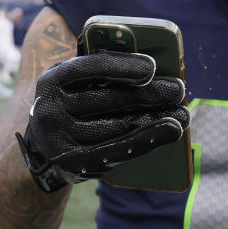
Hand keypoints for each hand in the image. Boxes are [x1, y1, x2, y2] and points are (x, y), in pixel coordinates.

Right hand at [15, 52, 189, 191]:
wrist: (43, 147)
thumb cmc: (72, 102)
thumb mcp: (75, 82)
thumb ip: (101, 70)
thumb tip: (151, 65)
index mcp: (52, 80)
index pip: (88, 68)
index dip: (121, 66)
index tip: (152, 67)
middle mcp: (51, 110)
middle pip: (109, 99)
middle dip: (150, 93)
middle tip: (178, 89)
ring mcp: (61, 140)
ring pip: (118, 126)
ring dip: (157, 119)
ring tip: (183, 112)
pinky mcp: (75, 163)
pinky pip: (118, 150)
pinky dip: (148, 140)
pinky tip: (171, 131)